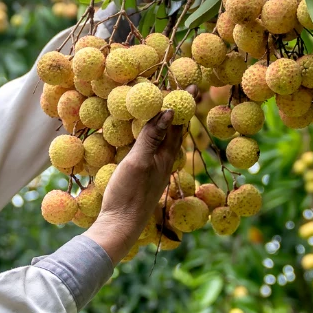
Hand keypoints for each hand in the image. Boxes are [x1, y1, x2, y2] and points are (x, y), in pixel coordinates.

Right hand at [85, 86, 196, 262]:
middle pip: (176, 133)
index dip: (185, 104)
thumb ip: (152, 137)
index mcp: (165, 157)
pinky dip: (156, 139)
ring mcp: (154, 173)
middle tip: (187, 93)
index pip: (178, 124)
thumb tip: (170, 111)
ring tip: (172, 112)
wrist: (120, 227)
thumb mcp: (138, 162)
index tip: (193, 85)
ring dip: (170, 126)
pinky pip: (154, 153)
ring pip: (166, 143)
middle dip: (180, 113)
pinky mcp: (144, 180)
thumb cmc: (128, 194)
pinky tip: (150, 141)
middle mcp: (164, 164)